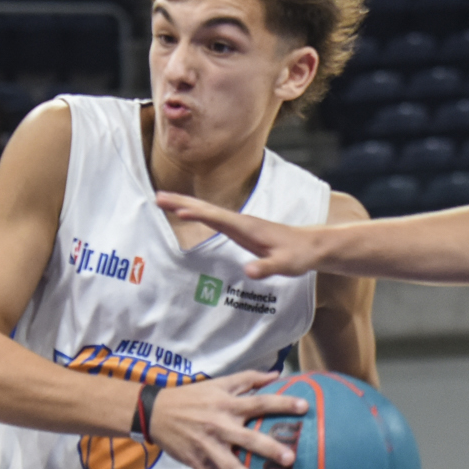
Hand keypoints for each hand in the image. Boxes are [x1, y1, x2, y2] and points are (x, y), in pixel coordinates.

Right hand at [150, 371, 307, 468]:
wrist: (155, 412)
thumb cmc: (192, 396)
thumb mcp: (219, 382)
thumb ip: (249, 378)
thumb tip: (277, 374)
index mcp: (228, 404)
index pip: (259, 402)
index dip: (281, 403)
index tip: (304, 407)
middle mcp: (220, 425)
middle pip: (247, 438)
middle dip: (268, 448)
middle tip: (290, 459)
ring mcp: (208, 446)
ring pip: (229, 466)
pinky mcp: (197, 463)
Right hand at [154, 192, 330, 279]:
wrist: (311, 246)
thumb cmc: (298, 255)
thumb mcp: (285, 265)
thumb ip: (267, 268)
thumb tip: (248, 271)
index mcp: (247, 227)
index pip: (218, 218)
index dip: (198, 213)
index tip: (177, 209)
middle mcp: (240, 221)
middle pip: (206, 209)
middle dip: (182, 202)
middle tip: (157, 197)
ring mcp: (239, 224)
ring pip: (207, 211)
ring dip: (185, 204)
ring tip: (163, 201)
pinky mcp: (240, 229)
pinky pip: (212, 219)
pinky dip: (196, 214)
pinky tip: (186, 214)